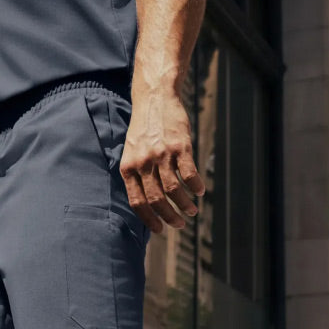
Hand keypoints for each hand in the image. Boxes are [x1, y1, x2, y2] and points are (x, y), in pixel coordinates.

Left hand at [119, 90, 205, 232]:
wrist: (155, 98)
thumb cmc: (144, 129)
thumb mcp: (131, 151)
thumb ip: (136, 174)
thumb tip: (146, 204)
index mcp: (128, 167)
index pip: (138, 202)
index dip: (149, 219)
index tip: (160, 230)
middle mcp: (143, 162)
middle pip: (157, 200)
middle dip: (169, 217)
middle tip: (180, 224)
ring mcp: (161, 154)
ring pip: (174, 190)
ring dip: (184, 205)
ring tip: (192, 210)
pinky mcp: (179, 146)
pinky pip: (189, 173)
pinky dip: (195, 186)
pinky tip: (200, 191)